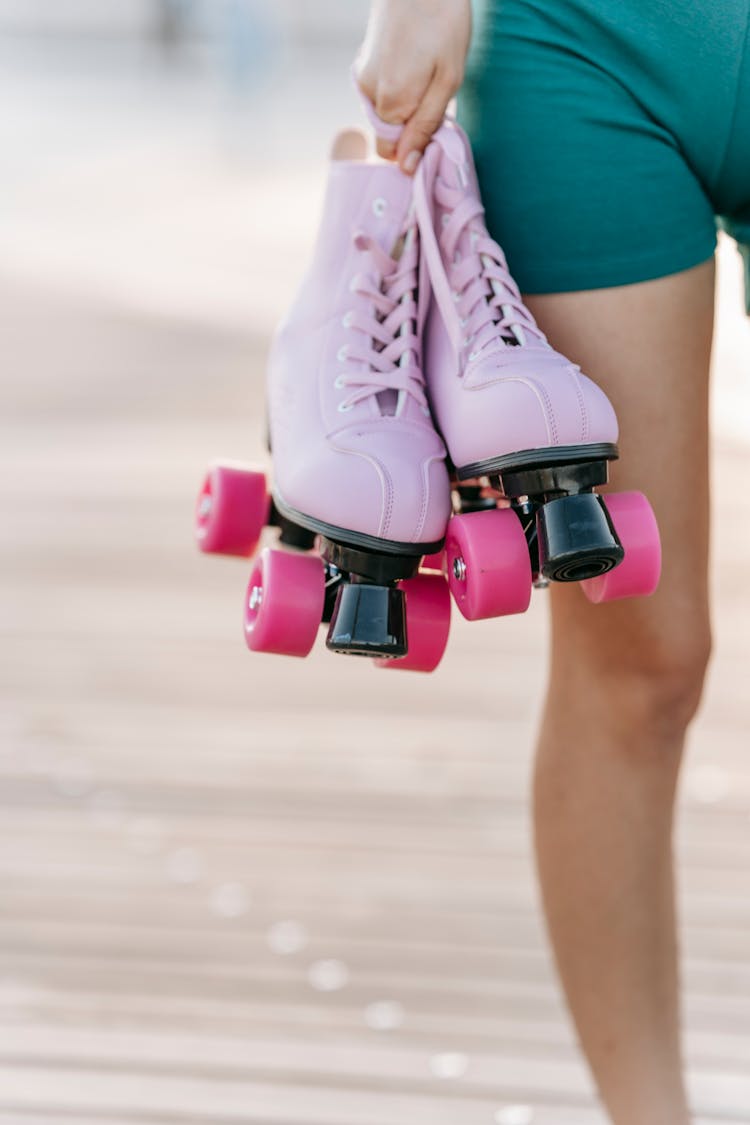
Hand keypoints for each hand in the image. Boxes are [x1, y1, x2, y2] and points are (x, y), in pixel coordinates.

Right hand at [355, 0, 471, 173]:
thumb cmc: (443, 22)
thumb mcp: (447, 80)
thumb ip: (426, 126)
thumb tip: (407, 167)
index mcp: (389, 104)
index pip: (392, 153)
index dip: (415, 149)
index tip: (435, 131)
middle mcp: (368, 94)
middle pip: (388, 134)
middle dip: (411, 127)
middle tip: (436, 98)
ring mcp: (361, 77)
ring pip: (384, 113)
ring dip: (405, 106)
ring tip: (426, 74)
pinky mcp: (362, 62)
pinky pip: (379, 92)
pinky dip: (396, 88)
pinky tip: (413, 64)